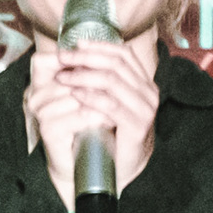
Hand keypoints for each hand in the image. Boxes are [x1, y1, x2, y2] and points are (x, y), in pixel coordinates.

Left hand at [24, 36, 160, 208]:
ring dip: (83, 75)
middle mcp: (149, 93)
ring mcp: (145, 109)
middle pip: (115, 64)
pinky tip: (75, 94)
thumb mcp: (109, 100)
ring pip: (112, 81)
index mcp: (144, 83)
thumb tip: (78, 51)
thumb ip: (102, 79)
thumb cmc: (111, 132)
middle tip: (63, 59)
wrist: (121, 168)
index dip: (99, 46)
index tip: (75, 45)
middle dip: (85, 58)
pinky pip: (111, 105)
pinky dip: (90, 96)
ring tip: (63, 77)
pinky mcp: (137, 126)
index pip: (124, 54)